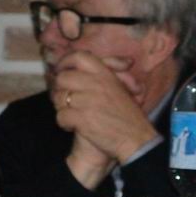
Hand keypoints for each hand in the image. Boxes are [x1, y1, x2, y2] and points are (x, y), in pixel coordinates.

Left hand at [52, 51, 157, 187]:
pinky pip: (60, 116)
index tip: (61, 70)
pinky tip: (74, 126)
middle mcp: (96, 84)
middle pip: (62, 78)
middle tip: (65, 99)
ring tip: (72, 114)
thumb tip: (99, 62)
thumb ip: (112, 71)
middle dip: (60, 90)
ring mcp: (88, 101)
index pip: (79, 57)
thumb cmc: (129, 116)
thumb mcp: (123, 88)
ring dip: (61, 107)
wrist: (136, 140)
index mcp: (105, 74)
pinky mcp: (82, 119)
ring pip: (58, 98)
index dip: (65, 62)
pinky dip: (64, 123)